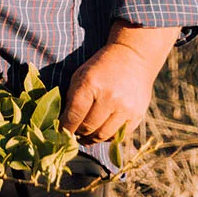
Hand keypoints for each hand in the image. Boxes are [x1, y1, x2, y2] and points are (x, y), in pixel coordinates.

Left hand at [62, 24, 177, 142]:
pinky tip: (100, 132)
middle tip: (72, 135)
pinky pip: (119, 135)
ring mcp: (126, 107)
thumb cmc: (100, 67)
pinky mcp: (137, 114)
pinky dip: (107, 137)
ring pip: (103, 135)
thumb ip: (71, 99)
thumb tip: (64, 123)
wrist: (132, 58)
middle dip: (77, 134)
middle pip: (88, 127)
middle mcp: (109, 97)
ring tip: (85, 137)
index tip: (60, 132)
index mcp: (91, 85)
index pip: (74, 115)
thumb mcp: (80, 76)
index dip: (65, 127)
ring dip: (91, 139)